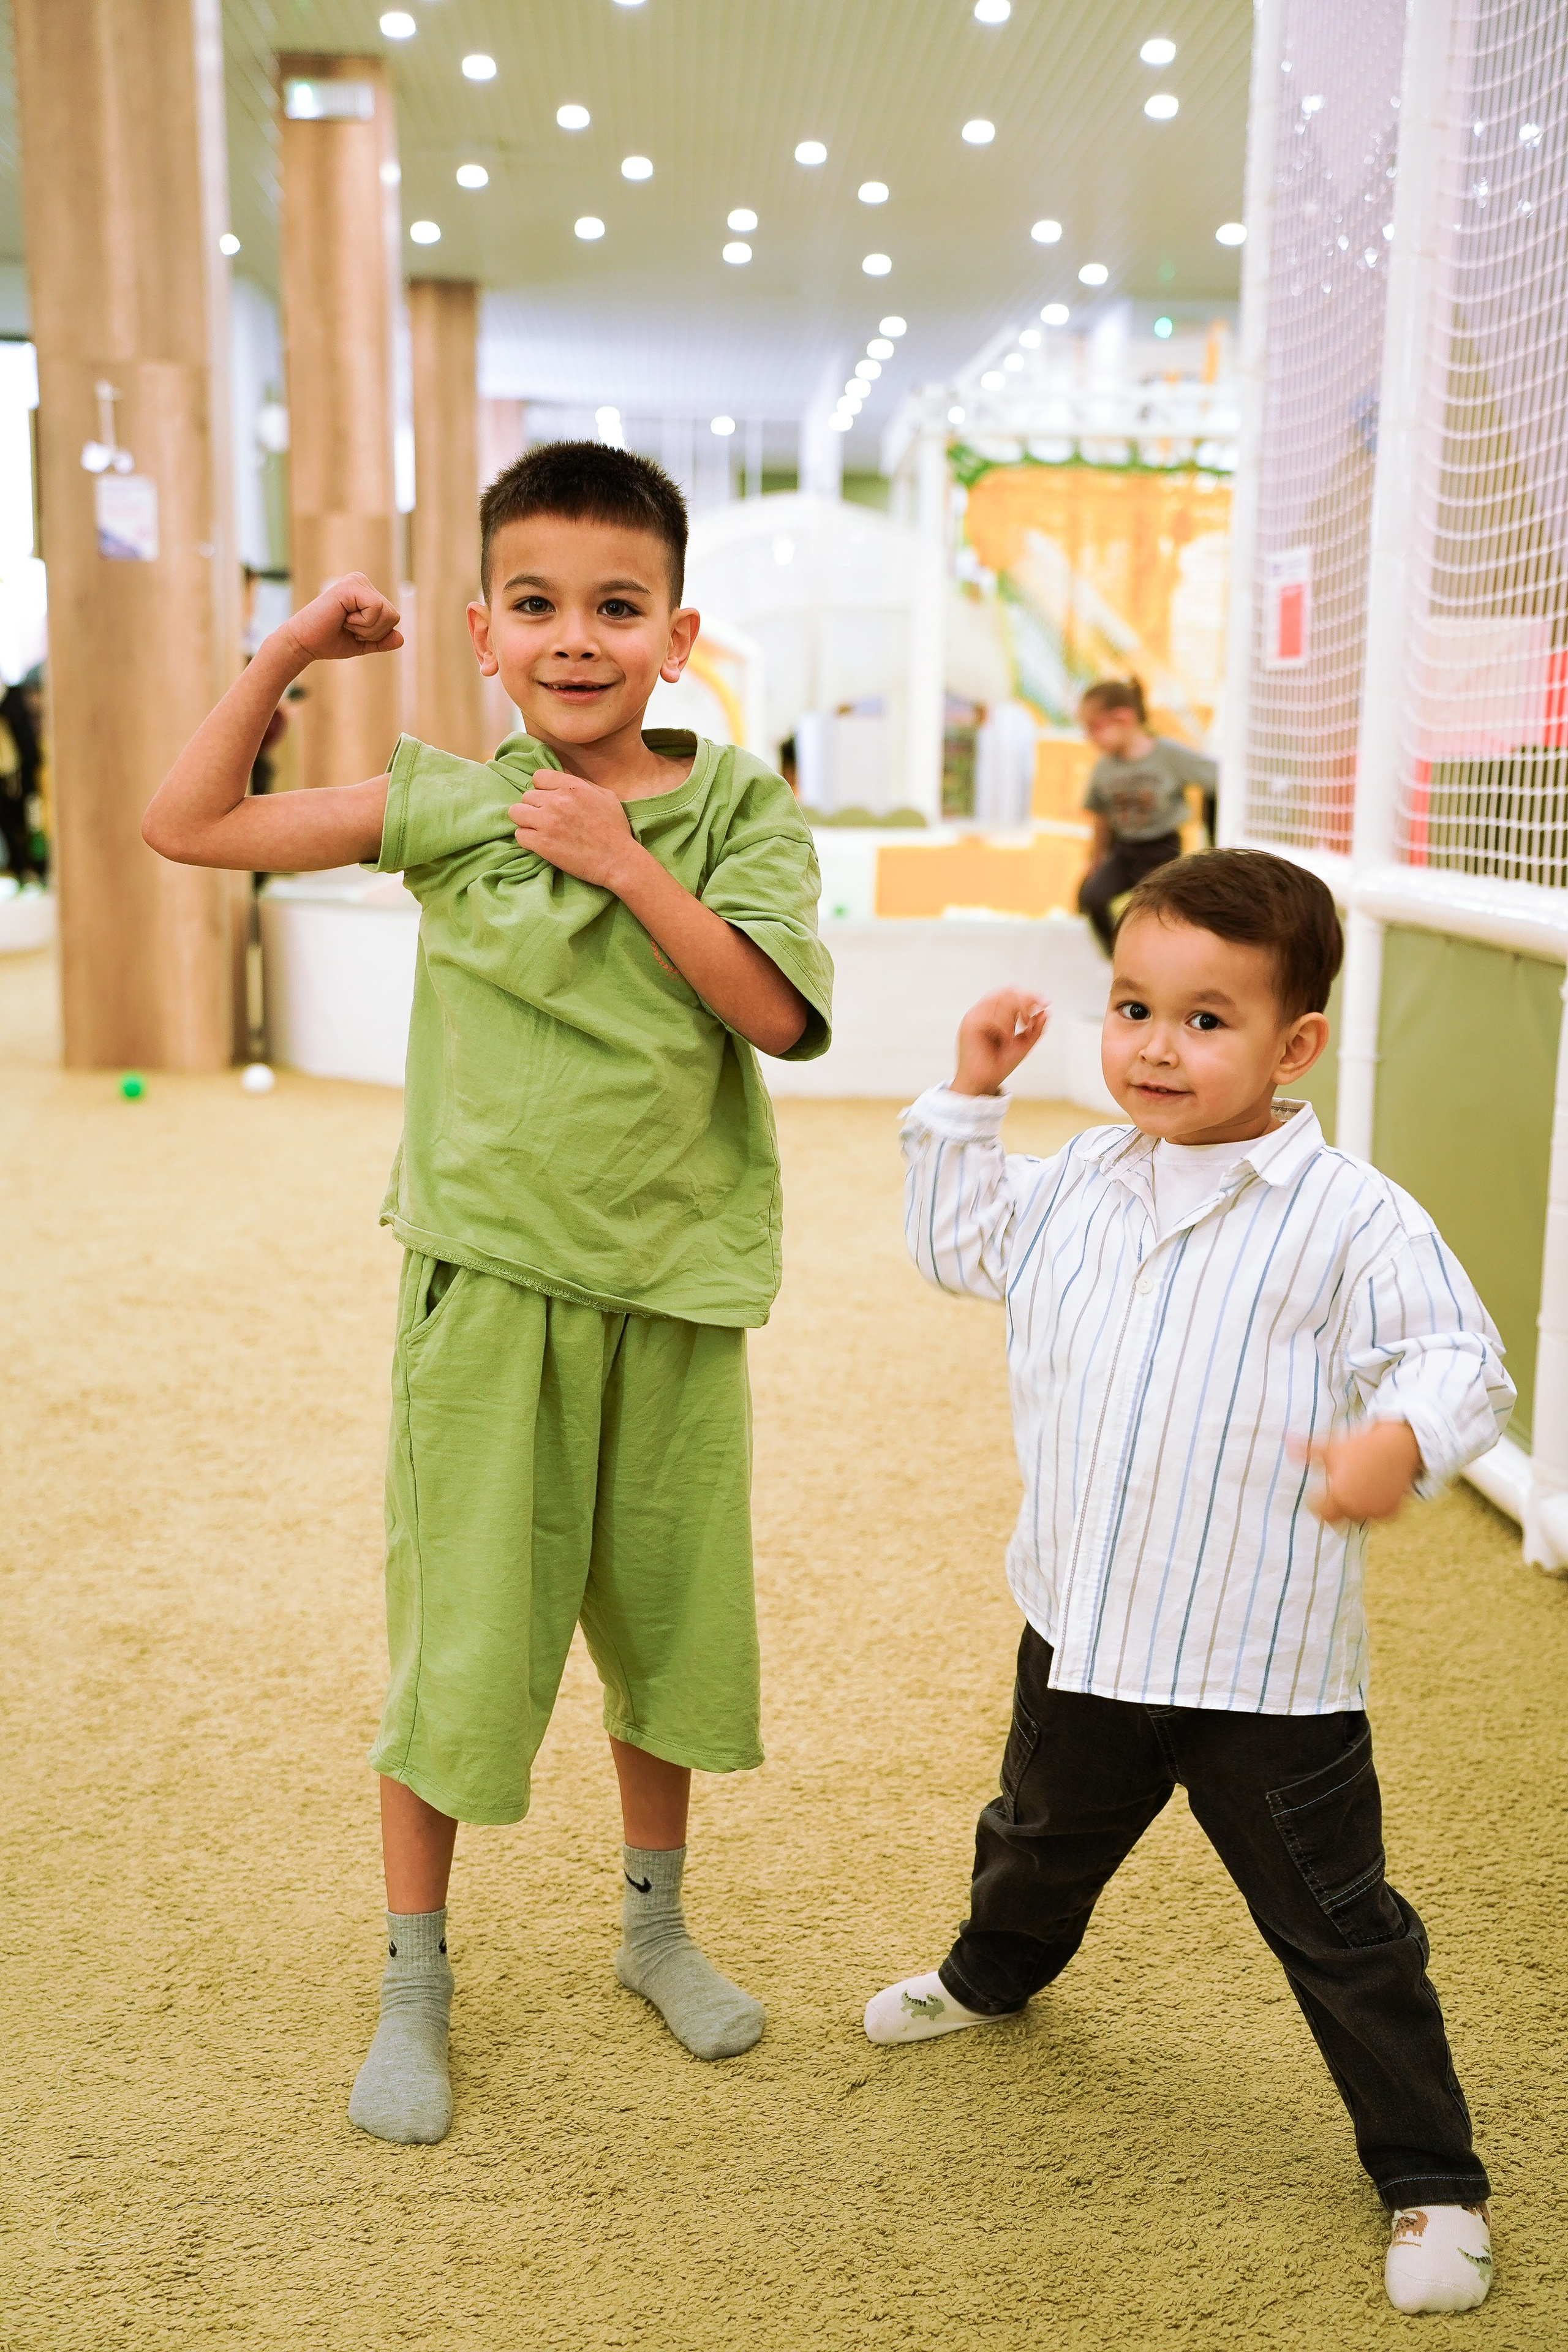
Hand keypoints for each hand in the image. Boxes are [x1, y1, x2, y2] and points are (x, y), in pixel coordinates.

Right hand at [282, 574, 402, 665]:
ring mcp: (357, 581)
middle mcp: (362, 582)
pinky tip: (342, 617)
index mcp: (366, 592)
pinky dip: (362, 623)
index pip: (393, 618)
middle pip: (393, 616)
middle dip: (373, 632)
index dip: (376, 634)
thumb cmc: (329, 641)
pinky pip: (376, 609)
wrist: (305, 643)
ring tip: (344, 622)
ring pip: (387, 613)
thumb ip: (381, 641)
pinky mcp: (350, 586)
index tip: (352, 631)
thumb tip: (401, 638)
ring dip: (366, 628)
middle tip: (347, 627)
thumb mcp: (362, 643)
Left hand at [509, 771, 639, 889]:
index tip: (549, 801)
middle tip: (548, 820)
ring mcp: (547, 822)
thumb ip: (581, 783)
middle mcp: (556, 801)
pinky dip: (527, 840)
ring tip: (539, 830)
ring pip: (516, 813)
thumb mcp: (605, 795)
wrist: (618, 860)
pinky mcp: (542, 844)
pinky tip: (539, 844)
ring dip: (526, 821)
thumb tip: (562, 776)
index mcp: (571, 787)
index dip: (542, 789)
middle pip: (526, 796)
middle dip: (535, 807)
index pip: (538, 777)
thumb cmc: (615, 829)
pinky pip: (519, 835)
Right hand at [952, 989, 1049, 1095]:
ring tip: (1018, 1032)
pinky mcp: (970, 1024)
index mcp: (994, 1013)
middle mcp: (983, 1011)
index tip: (1045, 1003)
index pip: (1011, 993)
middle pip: (1006, 992)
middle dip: (1024, 1001)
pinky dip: (1004, 1026)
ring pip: (1000, 1000)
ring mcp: (975, 1016)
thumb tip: (1046, 1012)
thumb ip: (1035, 1029)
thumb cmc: (999, 1065)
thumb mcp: (1023, 1044)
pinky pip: (991, 1015)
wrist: (983, 1083)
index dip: (1029, 995)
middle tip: (1032, 1018)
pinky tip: (1007, 1039)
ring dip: (1014, 1015)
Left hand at [1299, 1421, 1421, 1525]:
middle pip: (1339, 1516)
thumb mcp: (1331, 1447)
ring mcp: (1377, 1512)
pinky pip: (1376, 1514)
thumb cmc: (1360, 1446)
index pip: (1321, 1513)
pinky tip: (1373, 1487)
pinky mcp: (1392, 1512)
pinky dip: (1372, 1505)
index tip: (1319, 1491)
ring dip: (1354, 1505)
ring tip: (1358, 1483)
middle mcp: (1359, 1508)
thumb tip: (1285, 1438)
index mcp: (1340, 1496)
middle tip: (1342, 1484)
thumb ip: (1307, 1451)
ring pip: (1357, 1515)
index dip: (1317, 1502)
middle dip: (1336, 1504)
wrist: (1398, 1446)